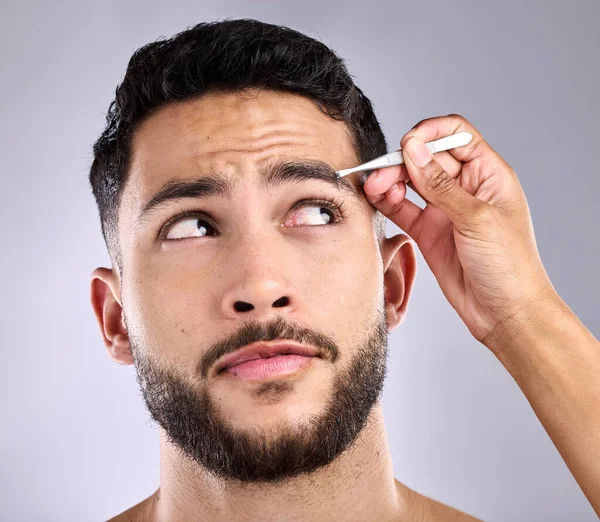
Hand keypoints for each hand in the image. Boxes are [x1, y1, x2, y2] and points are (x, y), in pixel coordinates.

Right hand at [363, 114, 556, 350]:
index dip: (430, 134)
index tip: (408, 143)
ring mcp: (445, 210)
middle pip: (426, 159)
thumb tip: (413, 149)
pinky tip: (377, 198)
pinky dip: (387, 202)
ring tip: (373, 187)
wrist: (505, 313)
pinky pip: (402, 209)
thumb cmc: (510, 266)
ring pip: (411, 183)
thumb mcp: (476, 219)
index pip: (456, 136)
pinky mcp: (428, 232)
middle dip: (402, 162)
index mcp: (488, 174)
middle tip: (380, 174)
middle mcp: (465, 188)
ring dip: (390, 181)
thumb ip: (439, 185)